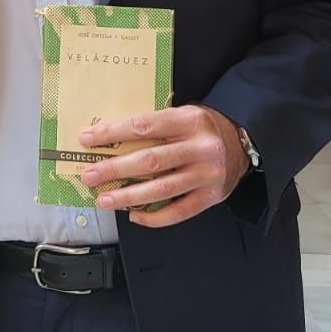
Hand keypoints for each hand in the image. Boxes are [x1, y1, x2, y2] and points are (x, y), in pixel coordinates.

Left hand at [78, 103, 250, 226]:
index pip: (144, 126)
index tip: (87, 140)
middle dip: (114, 169)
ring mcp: (207, 174)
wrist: (243, 141)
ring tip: (105, 199)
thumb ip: (154, 126)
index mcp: (189, 120)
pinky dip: (155, 217)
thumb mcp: (182, 115)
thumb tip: (110, 140)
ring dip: (128, 196)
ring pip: (162, 189)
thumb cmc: (203, 128)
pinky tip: (135, 215)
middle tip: (89, 175)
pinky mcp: (212, 196)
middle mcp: (200, 147)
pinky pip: (179, 211)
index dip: (112, 133)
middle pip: (150, 160)